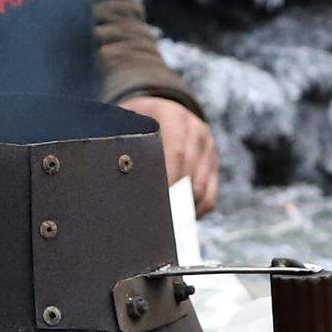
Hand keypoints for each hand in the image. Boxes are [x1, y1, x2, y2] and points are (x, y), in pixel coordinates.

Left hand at [123, 95, 219, 214]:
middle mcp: (195, 130)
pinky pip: (210, 195)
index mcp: (173, 116)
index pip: (174, 152)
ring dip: (183, 208)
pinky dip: (196, 211)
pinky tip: (178, 219)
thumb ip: (124, 142)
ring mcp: (207, 147)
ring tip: (162, 223)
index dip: (165, 180)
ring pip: (200, 188)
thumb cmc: (136, 121)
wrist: (160, 108)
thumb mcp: (127, 123)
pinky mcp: (213, 163)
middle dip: (171, 199)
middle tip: (152, 219)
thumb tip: (118, 174)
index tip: (150, 202)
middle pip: (188, 174)